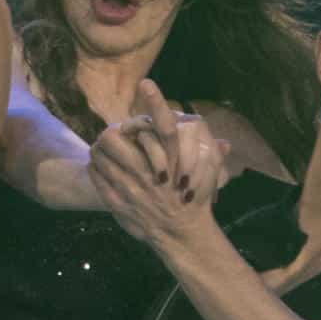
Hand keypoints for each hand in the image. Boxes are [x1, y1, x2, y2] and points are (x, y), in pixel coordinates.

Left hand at [91, 81, 228, 246]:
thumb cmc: (195, 204)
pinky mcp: (119, 203)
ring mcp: (131, 189)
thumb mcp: (209, 178)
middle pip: (116, 139)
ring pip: (101, 158)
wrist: (182, 235)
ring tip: (101, 151)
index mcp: (173, 162)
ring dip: (99, 151)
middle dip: (111, 132)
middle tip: (111, 134)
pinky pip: (98, 179)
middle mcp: (149, 173)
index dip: (157, 103)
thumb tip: (225, 143)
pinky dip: (95, 170)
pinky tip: (99, 168)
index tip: (147, 83)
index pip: (166, 127)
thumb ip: (212, 156)